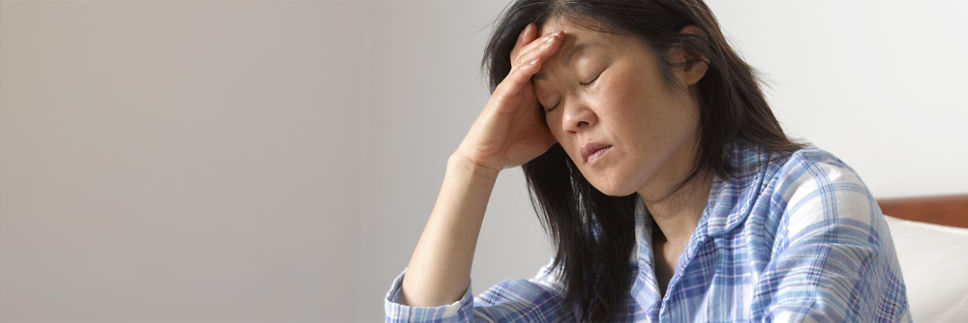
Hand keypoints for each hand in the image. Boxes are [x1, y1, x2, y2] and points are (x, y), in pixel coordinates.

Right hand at [454, 22, 563, 172]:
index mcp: (527, 91)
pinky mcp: (501, 99)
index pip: (538, 63)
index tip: (567, 39)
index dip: (549, 50)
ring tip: (554, 38)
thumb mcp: (545, 134)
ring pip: (524, 63)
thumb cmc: (512, 146)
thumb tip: (582, 123)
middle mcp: (517, 86)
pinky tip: (537, 61)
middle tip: (562, 31)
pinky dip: (525, 69)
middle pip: (531, 56)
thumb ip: (560, 123)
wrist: (489, 160)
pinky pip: (514, 80)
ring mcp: (508, 90)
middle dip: (546, 42)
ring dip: (539, 49)